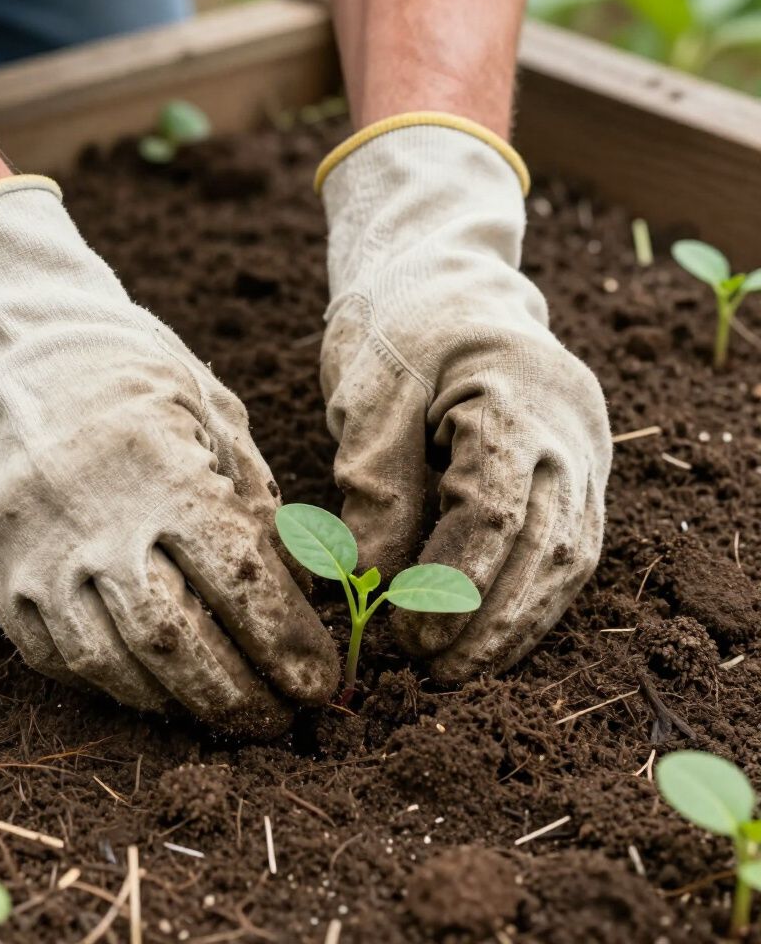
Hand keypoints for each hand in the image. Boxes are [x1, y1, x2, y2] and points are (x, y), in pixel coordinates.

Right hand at [0, 176, 337, 733]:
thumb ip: (255, 505)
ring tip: (221, 714)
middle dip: (239, 696)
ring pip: (113, 663)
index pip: (241, 585)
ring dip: (177, 703)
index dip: (286, 645)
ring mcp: (33, 556)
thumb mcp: (214, 415)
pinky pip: (55, 655)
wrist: (18, 353)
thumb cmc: (137, 379)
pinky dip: (112, 681)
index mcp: (166, 475)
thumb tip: (301, 596)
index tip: (319, 682)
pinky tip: (151, 685)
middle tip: (278, 721)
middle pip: (178, 643)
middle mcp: (95, 525)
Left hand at [317, 117, 611, 682]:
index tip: (403, 632)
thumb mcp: (370, 393)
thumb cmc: (400, 325)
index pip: (494, 510)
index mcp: (514, 390)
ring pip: (570, 553)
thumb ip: (373, 487)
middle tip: (434, 673)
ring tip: (465, 668)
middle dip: (492, 621)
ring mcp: (586, 443)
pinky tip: (496, 630)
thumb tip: (364, 583)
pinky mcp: (579, 464)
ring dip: (520, 620)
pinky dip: (533, 593)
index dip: (449, 582)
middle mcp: (569, 423)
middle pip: (548, 544)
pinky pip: (569, 541)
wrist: (446, 277)